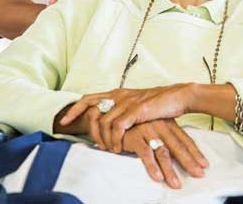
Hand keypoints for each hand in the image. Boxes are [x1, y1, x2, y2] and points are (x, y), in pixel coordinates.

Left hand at [58, 85, 192, 152]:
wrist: (178, 96)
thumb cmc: (159, 104)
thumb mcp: (137, 105)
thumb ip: (123, 112)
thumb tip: (112, 125)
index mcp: (118, 93)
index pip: (90, 98)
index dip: (75, 108)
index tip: (63, 120)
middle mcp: (119, 95)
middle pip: (90, 104)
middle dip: (78, 118)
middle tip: (74, 133)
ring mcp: (127, 101)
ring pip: (104, 121)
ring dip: (103, 138)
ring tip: (109, 149)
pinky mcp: (136, 110)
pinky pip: (118, 127)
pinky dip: (115, 139)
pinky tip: (119, 148)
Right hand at [122, 119, 208, 188]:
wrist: (117, 116)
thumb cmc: (137, 124)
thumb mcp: (155, 128)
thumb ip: (167, 138)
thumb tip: (181, 153)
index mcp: (168, 124)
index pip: (185, 140)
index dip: (195, 153)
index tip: (204, 164)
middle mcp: (161, 126)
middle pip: (178, 147)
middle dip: (188, 162)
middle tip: (197, 174)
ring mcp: (149, 131)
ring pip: (163, 153)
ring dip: (170, 170)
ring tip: (176, 183)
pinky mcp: (136, 136)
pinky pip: (145, 154)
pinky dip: (152, 166)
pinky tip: (157, 177)